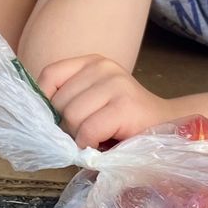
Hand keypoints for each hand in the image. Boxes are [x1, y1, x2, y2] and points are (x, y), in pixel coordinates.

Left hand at [37, 54, 173, 149]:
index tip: (58, 122)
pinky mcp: (124, 105)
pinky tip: (105, 144)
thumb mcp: (93, 104)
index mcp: (91, 62)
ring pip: (71, 117)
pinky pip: (88, 130)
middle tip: (87, 136)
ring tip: (98, 139)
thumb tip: (37, 119)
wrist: (169, 127)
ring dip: (79, 138)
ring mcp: (115, 83)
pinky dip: (90, 144)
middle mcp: (103, 67)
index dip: (45, 103)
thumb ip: (68, 102)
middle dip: (66, 127)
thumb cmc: (125, 122)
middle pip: (58, 102)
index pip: (49, 75)